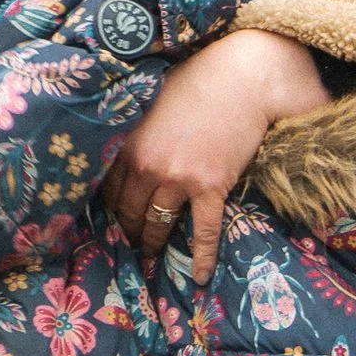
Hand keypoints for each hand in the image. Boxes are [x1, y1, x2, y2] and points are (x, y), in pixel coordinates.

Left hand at [102, 29, 333, 280]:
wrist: (245, 77)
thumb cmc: (201, 80)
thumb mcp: (156, 102)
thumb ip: (139, 129)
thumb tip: (131, 147)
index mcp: (132, 143)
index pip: (110, 188)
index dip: (110, 209)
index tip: (112, 220)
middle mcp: (150, 165)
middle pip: (130, 211)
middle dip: (128, 231)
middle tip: (130, 244)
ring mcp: (179, 179)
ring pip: (158, 224)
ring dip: (153, 244)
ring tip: (152, 257)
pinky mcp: (211, 187)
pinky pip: (204, 232)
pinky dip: (202, 258)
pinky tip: (200, 278)